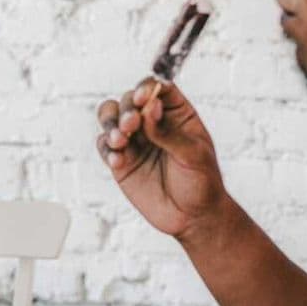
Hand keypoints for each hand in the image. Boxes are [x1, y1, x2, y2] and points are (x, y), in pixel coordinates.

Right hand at [96, 77, 227, 239]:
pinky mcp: (121, 160)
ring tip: (120, 140)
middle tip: (131, 123)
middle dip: (127, 109)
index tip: (143, 96)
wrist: (193, 218)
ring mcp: (135, 140)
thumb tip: (150, 106)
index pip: (158, 88)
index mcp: (176, 113)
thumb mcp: (193, 156)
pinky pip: (105, 146)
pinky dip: (107, 149)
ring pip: (110, 117)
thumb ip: (169, 132)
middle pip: (129, 100)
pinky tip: (118, 160)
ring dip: (110, 123)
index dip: (147, 87)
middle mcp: (152, 122)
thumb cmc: (202, 182)